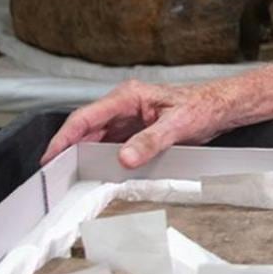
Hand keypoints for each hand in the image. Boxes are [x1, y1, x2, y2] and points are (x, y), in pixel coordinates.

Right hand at [40, 80, 225, 168]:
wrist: (221, 107)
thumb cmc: (202, 107)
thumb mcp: (177, 125)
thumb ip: (150, 142)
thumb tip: (124, 158)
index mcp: (128, 96)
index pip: (85, 117)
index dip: (64, 138)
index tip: (51, 156)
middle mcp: (124, 105)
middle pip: (86, 128)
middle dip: (69, 150)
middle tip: (56, 174)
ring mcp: (129, 118)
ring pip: (97, 138)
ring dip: (85, 156)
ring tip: (72, 176)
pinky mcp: (136, 130)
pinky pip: (112, 145)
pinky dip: (103, 159)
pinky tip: (99, 173)